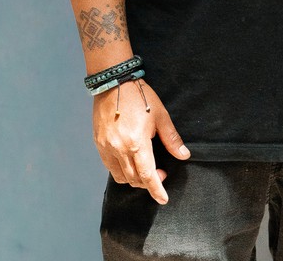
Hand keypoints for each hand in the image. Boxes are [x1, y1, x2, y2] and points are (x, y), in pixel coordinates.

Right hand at [92, 80, 189, 203]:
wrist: (114, 83)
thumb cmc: (140, 96)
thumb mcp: (160, 115)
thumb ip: (171, 139)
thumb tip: (184, 155)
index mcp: (137, 143)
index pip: (148, 175)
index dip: (156, 190)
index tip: (163, 199)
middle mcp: (119, 150)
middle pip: (134, 179)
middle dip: (148, 182)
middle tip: (160, 173)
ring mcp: (106, 148)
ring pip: (121, 176)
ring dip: (134, 179)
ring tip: (145, 168)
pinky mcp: (99, 144)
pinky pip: (110, 167)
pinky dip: (121, 170)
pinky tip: (130, 161)